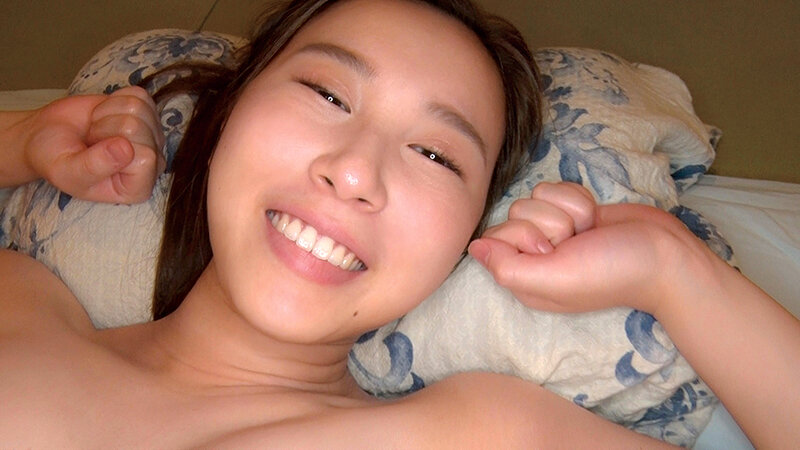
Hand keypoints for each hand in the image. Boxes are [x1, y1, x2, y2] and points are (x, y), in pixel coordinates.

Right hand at [22, 86, 164, 203]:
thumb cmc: (56, 160)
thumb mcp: (68, 172)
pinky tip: (104, 116)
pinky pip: (137, 94)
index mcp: (137, 189)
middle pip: (138, 128)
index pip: (146, 158)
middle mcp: (152, 163)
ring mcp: (152, 136)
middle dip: (105, 128)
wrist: (47, 136)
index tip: (94, 155)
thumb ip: (95, 166)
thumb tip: (126, 148)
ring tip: (96, 131)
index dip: (114, 148)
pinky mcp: (147, 112)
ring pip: (137, 108)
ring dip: (107, 115)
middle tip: (92, 142)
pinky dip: (113, 101)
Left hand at [468, 182, 709, 314]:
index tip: (552, 251)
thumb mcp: (554, 280)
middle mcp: (534, 254)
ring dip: (568, 210)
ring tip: (589, 233)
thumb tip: (473, 247)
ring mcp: (554, 231)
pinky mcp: (570, 212)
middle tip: (576, 243)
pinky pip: (556, 188)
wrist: (666, 255)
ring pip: (536, 197)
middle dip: (550, 222)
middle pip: (514, 212)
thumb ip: (507, 267)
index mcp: (523, 278)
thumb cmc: (612, 273)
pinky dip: (578, 199)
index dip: (523, 236)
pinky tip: (595, 220)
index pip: (494, 237)